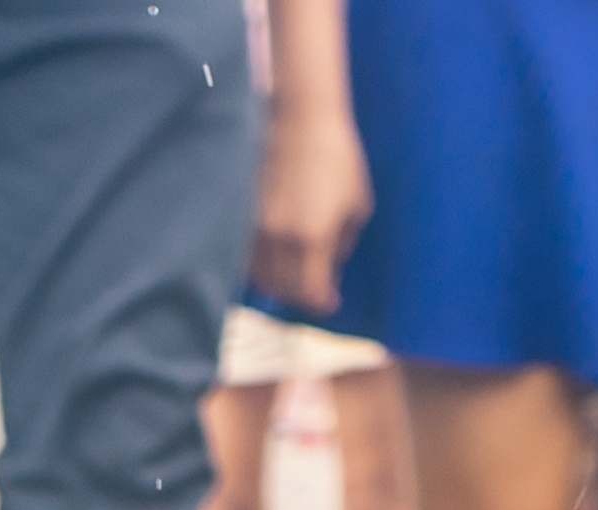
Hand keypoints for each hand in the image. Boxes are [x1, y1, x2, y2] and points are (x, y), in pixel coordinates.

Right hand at [254, 106, 373, 312]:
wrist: (298, 117)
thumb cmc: (337, 157)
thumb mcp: (357, 205)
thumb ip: (344, 245)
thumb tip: (330, 268)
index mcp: (313, 238)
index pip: (312, 293)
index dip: (323, 303)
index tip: (331, 302)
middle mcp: (279, 239)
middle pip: (284, 291)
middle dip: (301, 296)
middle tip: (314, 291)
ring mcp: (255, 227)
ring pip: (260, 277)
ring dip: (278, 284)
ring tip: (293, 276)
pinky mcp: (240, 214)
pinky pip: (246, 256)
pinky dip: (260, 266)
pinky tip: (273, 258)